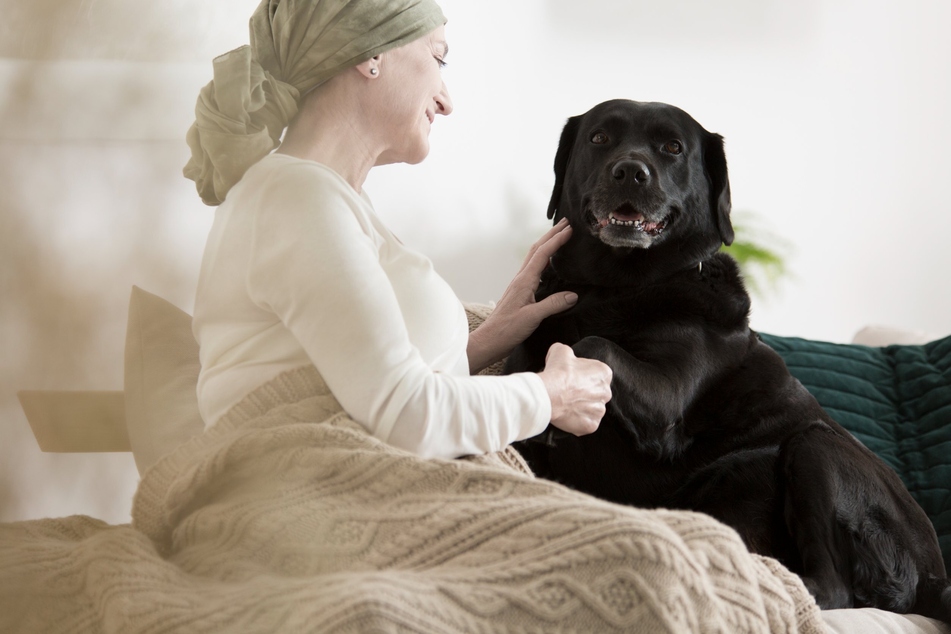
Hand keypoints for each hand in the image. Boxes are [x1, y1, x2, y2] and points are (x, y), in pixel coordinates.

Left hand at [468, 218, 577, 372]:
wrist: (490, 340)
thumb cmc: (507, 330)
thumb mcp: (532, 318)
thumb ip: (553, 305)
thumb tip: (573, 295)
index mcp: (524, 281)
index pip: (543, 254)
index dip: (556, 240)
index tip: (570, 229)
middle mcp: (520, 279)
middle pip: (537, 249)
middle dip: (551, 235)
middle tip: (566, 223)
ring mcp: (519, 284)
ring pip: (534, 257)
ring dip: (547, 244)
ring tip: (559, 236)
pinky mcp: (520, 292)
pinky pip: (533, 268)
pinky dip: (543, 258)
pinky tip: (549, 263)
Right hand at [537, 343, 611, 435]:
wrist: (549, 394)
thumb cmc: (557, 373)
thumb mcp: (560, 351)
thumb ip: (566, 351)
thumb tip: (563, 355)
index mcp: (603, 373)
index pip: (597, 375)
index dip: (583, 376)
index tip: (572, 379)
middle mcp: (606, 392)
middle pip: (596, 393)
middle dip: (584, 393)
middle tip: (569, 392)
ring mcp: (599, 411)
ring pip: (592, 409)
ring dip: (582, 408)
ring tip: (566, 405)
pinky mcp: (591, 425)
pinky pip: (587, 423)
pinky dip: (578, 421)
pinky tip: (567, 415)